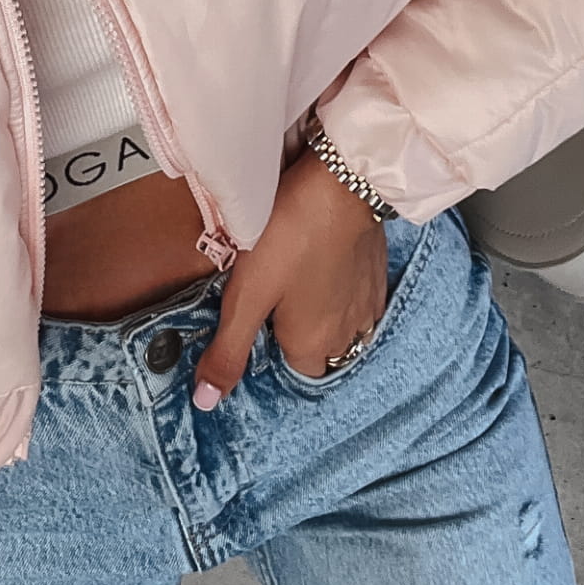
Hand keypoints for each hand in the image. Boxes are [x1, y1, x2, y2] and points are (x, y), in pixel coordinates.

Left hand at [191, 147, 388, 405]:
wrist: (342, 181)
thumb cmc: (290, 235)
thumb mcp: (248, 294)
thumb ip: (229, 350)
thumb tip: (206, 403)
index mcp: (314, 347)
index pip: (289, 372)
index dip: (269, 351)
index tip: (255, 323)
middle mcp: (347, 336)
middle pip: (316, 351)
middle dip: (295, 334)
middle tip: (271, 299)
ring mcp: (368, 305)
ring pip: (339, 326)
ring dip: (320, 313)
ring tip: (294, 281)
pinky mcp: (378, 276)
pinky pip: (355, 299)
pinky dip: (339, 291)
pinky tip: (321, 264)